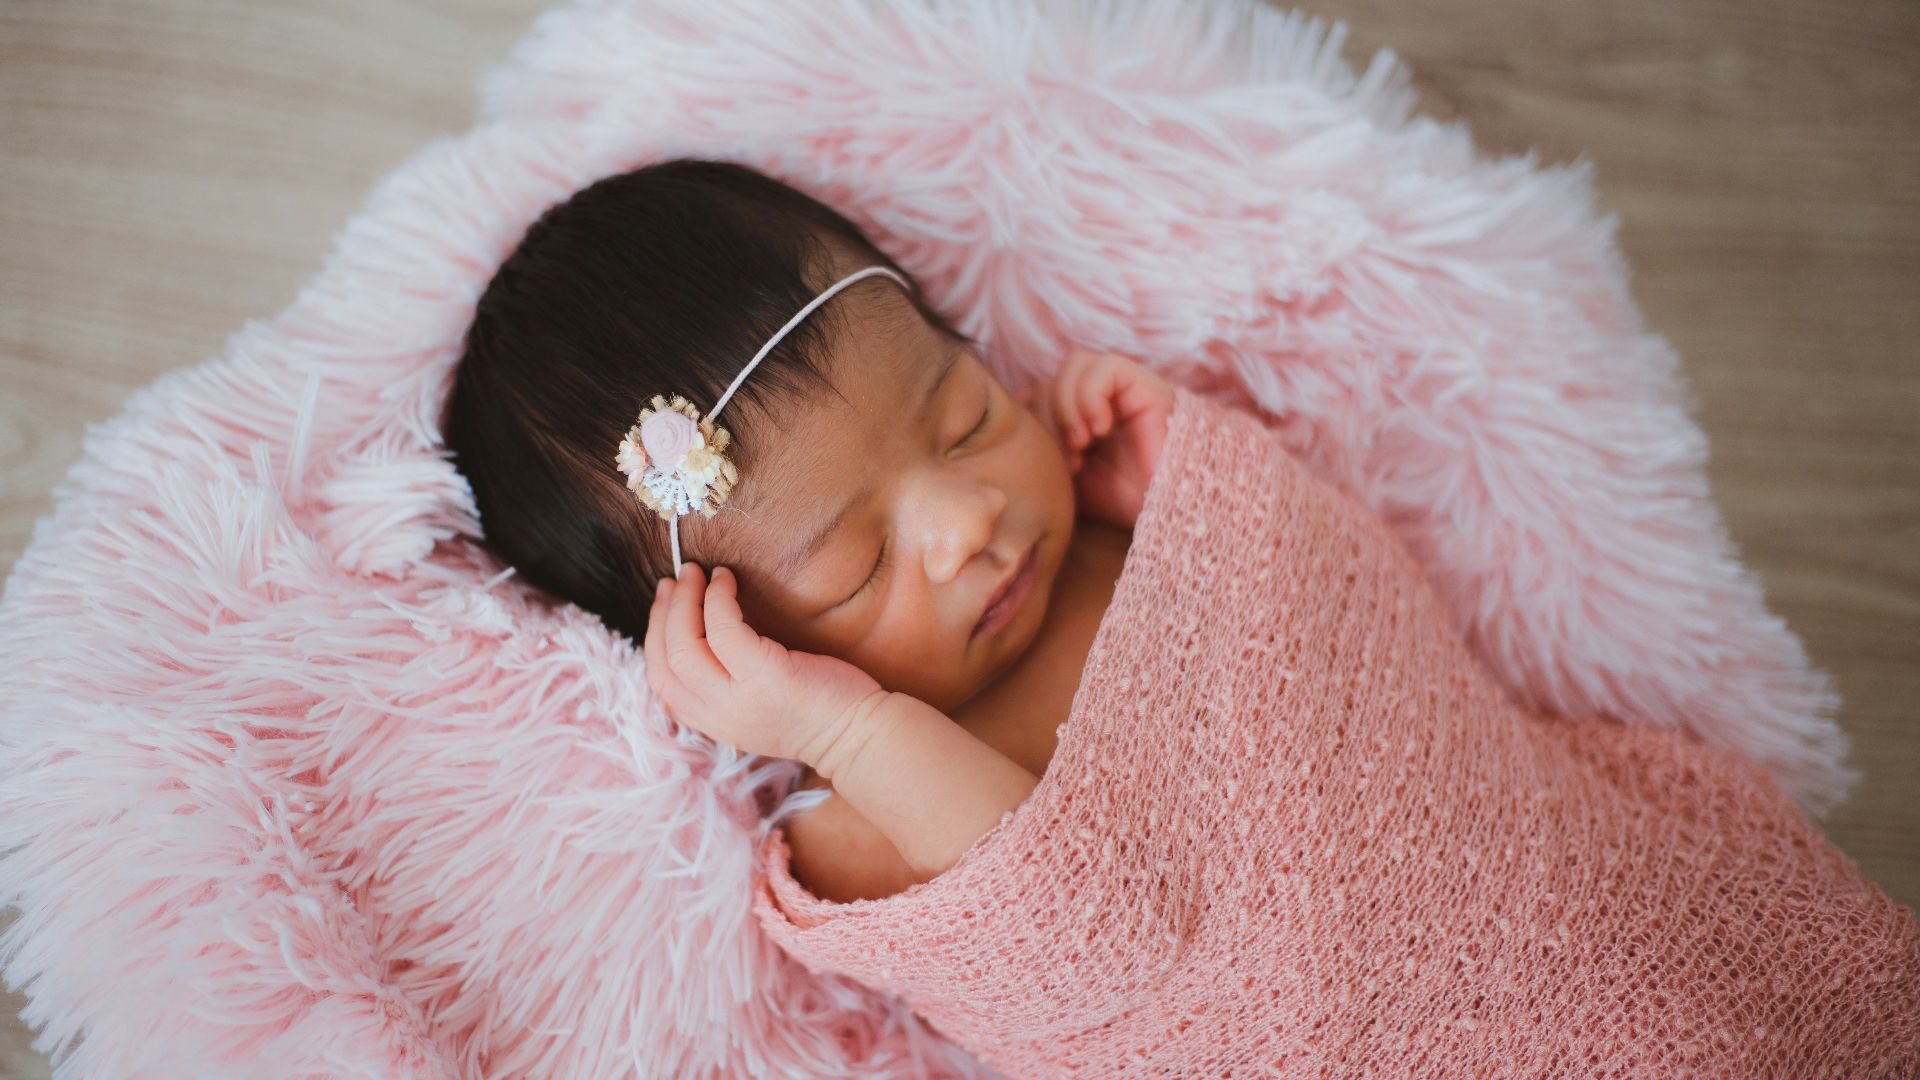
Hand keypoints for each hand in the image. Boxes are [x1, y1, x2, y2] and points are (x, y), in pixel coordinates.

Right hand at [643, 562, 886, 766]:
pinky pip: (725, 630)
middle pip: (666, 660)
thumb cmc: (816, 708)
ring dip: (685, 601)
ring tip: (695, 573)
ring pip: (685, 646)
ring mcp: (740, 699)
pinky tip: (726, 581)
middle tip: (675, 579)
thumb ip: (726, 683)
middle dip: (664, 612)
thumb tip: (702, 633)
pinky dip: (718, 600)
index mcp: (713, 722)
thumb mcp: (756, 705)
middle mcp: (719, 716)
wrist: (859, 734)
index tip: (665, 604)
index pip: (660, 682)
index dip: (653, 637)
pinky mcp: (766, 677)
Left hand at [1023, 348, 1173, 527]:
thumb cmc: (1119, 499)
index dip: (1033, 418)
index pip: (1037, 390)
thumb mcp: (1065, 475)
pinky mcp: (1145, 384)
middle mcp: (1100, 395)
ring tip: (1082, 444)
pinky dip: (1092, 397)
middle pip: (1052, 377)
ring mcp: (1123, 387)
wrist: (1163, 510)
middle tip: (1070, 459)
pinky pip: (1105, 368)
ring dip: (1068, 407)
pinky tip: (1100, 429)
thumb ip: (1042, 444)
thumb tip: (1012, 419)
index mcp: (1079, 412)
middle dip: (1050, 418)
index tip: (1046, 459)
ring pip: (1074, 365)